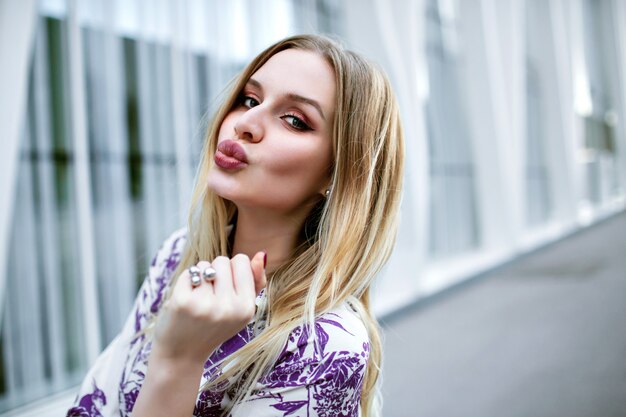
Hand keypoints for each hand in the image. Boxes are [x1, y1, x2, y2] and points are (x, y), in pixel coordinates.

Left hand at [152, 251, 266, 365]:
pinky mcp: (183, 302)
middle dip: (215, 272)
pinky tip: (185, 300)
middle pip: (222, 260)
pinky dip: (186, 282)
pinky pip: (188, 273)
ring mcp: (205, 305)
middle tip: (211, 298)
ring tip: (199, 300)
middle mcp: (228, 308)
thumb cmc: (213, 327)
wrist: (182, 354)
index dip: (232, 271)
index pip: (242, 260)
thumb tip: (260, 254)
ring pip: (204, 265)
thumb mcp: (240, 309)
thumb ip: (255, 282)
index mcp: (247, 308)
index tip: (227, 290)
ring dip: (200, 277)